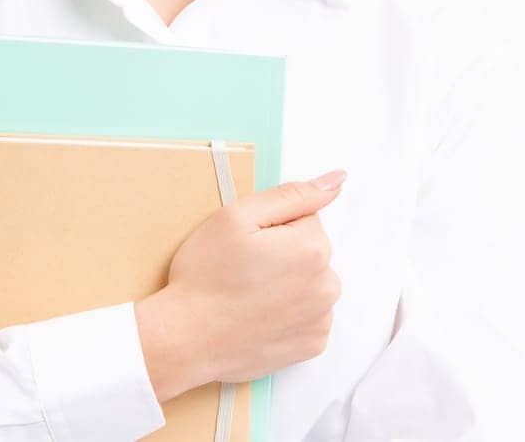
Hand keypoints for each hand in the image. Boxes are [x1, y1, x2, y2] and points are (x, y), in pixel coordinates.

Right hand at [135, 170, 345, 400]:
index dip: (272, 227)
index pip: (304, 218)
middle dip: (285, 254)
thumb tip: (338, 180)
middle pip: (312, 251)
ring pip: (311, 283)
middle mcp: (328, 285)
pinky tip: (260, 317)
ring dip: (289, 284)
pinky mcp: (313, 345)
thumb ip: (292, 195)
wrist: (187, 339)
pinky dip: (289, 314)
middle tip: (244, 271)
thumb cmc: (206, 275)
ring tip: (249, 296)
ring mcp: (322, 320)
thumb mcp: (237, 216)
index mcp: (313, 248)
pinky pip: (309, 315)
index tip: (248, 245)